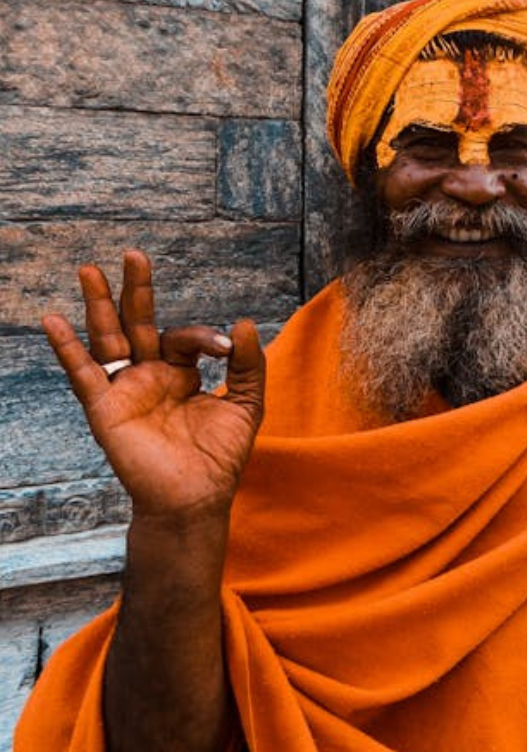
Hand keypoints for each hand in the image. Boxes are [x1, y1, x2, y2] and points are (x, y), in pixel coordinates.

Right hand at [41, 249, 264, 521]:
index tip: (226, 347)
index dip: (205, 336)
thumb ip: (247, 363)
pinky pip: (83, 374)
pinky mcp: (106, 409)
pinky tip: (53, 320)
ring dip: (98, 305)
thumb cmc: (221, 455)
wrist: (197, 498)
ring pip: (108, 339)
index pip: (185, 337)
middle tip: (134, 253)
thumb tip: (244, 322)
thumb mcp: (245, 402)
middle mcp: (149, 376)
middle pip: (138, 323)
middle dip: (135, 289)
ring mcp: (125, 390)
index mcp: (181, 373)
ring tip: (89, 269)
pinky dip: (67, 348)